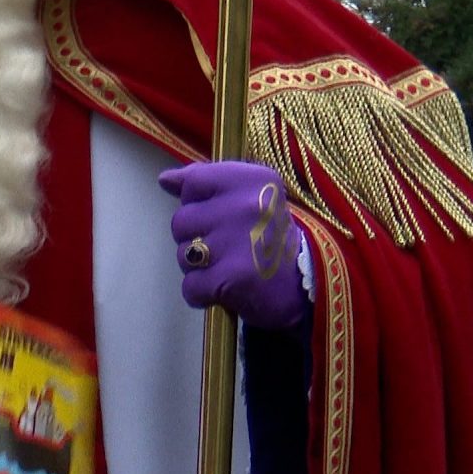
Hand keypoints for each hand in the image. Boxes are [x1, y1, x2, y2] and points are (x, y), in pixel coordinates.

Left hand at [158, 160, 309, 329]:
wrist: (307, 286)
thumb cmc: (272, 238)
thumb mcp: (251, 196)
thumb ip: (207, 182)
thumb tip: (165, 180)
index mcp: (251, 179)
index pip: (193, 182)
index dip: (198, 204)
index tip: (220, 215)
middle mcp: (244, 205)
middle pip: (181, 221)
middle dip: (196, 239)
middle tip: (228, 248)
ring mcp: (235, 242)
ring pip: (183, 254)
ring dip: (199, 268)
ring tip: (229, 268)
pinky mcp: (229, 279)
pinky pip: (190, 286)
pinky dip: (202, 294)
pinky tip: (225, 289)